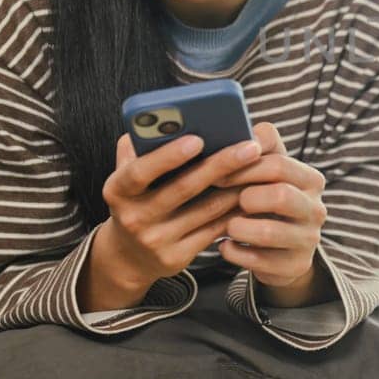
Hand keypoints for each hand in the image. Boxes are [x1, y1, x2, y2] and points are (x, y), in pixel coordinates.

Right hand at [99, 132, 259, 285]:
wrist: (128, 255)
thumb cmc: (136, 199)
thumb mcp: (127, 175)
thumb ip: (139, 148)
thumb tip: (161, 120)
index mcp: (117, 190)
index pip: (140, 171)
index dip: (168, 156)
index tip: (197, 139)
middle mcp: (134, 217)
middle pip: (183, 188)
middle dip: (221, 165)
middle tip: (250, 147)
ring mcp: (155, 240)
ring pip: (206, 209)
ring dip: (237, 187)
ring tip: (260, 166)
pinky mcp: (176, 258)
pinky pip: (214, 230)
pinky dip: (235, 210)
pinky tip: (253, 194)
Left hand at [211, 121, 328, 291]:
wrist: (282, 249)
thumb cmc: (266, 198)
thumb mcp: (268, 170)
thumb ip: (261, 145)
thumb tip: (246, 134)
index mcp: (311, 179)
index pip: (280, 164)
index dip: (244, 167)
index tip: (217, 173)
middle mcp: (316, 209)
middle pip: (281, 195)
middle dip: (245, 197)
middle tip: (225, 200)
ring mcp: (309, 240)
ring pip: (270, 231)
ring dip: (239, 226)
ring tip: (226, 225)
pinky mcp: (295, 266)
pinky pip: (259, 260)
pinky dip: (235, 251)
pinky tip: (226, 245)